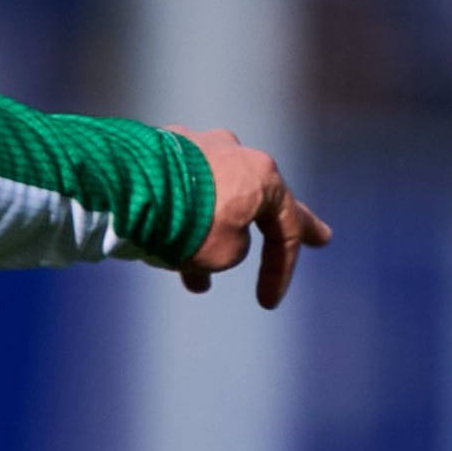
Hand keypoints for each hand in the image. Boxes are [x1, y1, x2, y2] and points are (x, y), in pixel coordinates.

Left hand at [163, 124, 328, 310]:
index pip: (286, 228)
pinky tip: (161, 249)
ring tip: (194, 278)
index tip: (267, 303)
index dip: (281, 270)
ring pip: (214, 202)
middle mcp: (236, 154)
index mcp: (263, 176)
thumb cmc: (186, 223)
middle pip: (264, 201)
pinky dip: (179, 224)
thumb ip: (232, 248)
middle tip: (321, 237)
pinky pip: (181, 195)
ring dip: (208, 240)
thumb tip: (214, 238)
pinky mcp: (163, 151)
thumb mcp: (224, 253)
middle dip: (282, 229)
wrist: (130, 189)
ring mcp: (199, 147)